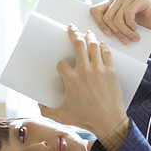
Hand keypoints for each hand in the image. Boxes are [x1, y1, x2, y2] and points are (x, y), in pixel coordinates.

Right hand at [40, 24, 128, 150]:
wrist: (109, 122)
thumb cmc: (86, 119)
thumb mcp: (62, 117)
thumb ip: (47, 111)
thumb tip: (39, 106)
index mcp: (71, 79)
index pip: (62, 64)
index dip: (61, 66)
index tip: (64, 69)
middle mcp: (84, 71)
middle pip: (78, 45)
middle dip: (73, 34)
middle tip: (72, 29)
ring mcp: (99, 70)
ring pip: (93, 46)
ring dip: (89, 37)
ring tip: (87, 33)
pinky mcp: (111, 72)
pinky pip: (107, 54)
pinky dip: (103, 47)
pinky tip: (101, 44)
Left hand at [90, 0, 150, 44]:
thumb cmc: (143, 27)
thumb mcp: (123, 26)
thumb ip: (111, 23)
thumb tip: (94, 33)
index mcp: (113, 1)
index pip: (95, 10)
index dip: (99, 24)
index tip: (107, 34)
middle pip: (107, 17)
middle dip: (116, 32)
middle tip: (125, 41)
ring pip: (117, 18)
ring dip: (125, 32)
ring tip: (132, 38)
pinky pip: (128, 15)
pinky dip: (131, 26)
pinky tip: (136, 29)